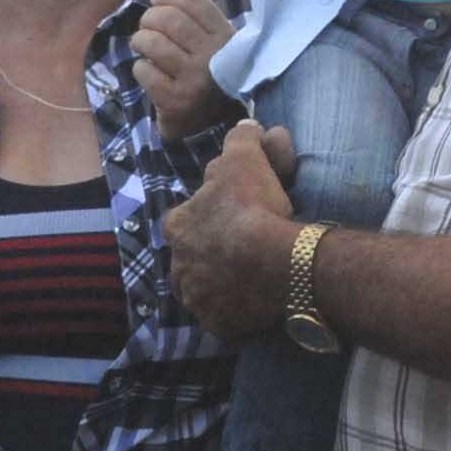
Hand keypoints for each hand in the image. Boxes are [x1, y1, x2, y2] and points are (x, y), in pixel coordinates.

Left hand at [135, 0, 238, 141]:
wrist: (211, 124)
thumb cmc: (207, 74)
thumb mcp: (215, 43)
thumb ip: (194, 17)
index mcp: (226, 37)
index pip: (194, 1)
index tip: (157, 1)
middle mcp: (215, 57)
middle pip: (169, 19)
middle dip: (149, 18)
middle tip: (146, 27)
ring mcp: (196, 80)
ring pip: (153, 42)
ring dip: (140, 41)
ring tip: (142, 46)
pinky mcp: (177, 101)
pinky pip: (144, 71)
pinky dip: (139, 68)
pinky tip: (148, 72)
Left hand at [163, 122, 300, 338]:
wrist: (272, 261)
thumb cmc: (251, 205)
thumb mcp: (244, 157)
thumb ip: (241, 138)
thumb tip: (245, 125)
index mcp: (178, 226)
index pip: (184, 219)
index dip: (206, 216)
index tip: (230, 215)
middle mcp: (179, 266)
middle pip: (192, 258)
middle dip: (210, 254)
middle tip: (243, 250)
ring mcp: (197, 299)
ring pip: (205, 290)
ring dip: (221, 285)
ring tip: (251, 280)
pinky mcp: (218, 325)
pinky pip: (227, 318)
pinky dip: (239, 312)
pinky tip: (259, 304)